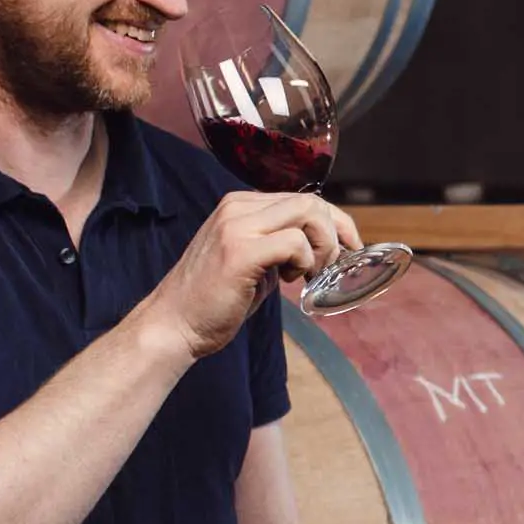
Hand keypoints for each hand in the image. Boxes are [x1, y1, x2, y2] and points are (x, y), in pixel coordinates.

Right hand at [141, 192, 364, 358]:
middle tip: (333, 266)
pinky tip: (291, 281)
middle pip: (311, 201)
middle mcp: (237, 207)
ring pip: (308, 215)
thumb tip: (319, 245)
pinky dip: (305, 262)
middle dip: (337, 233)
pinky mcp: (241, 252)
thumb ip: (279, 245)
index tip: (348, 248)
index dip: (335, 222)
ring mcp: (237, 226)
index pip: (302, 198)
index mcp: (239, 205)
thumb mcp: (252, 261)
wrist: (174, 324)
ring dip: (322, 248)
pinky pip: (295, 243)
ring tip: (309, 275)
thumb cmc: (214, 300)